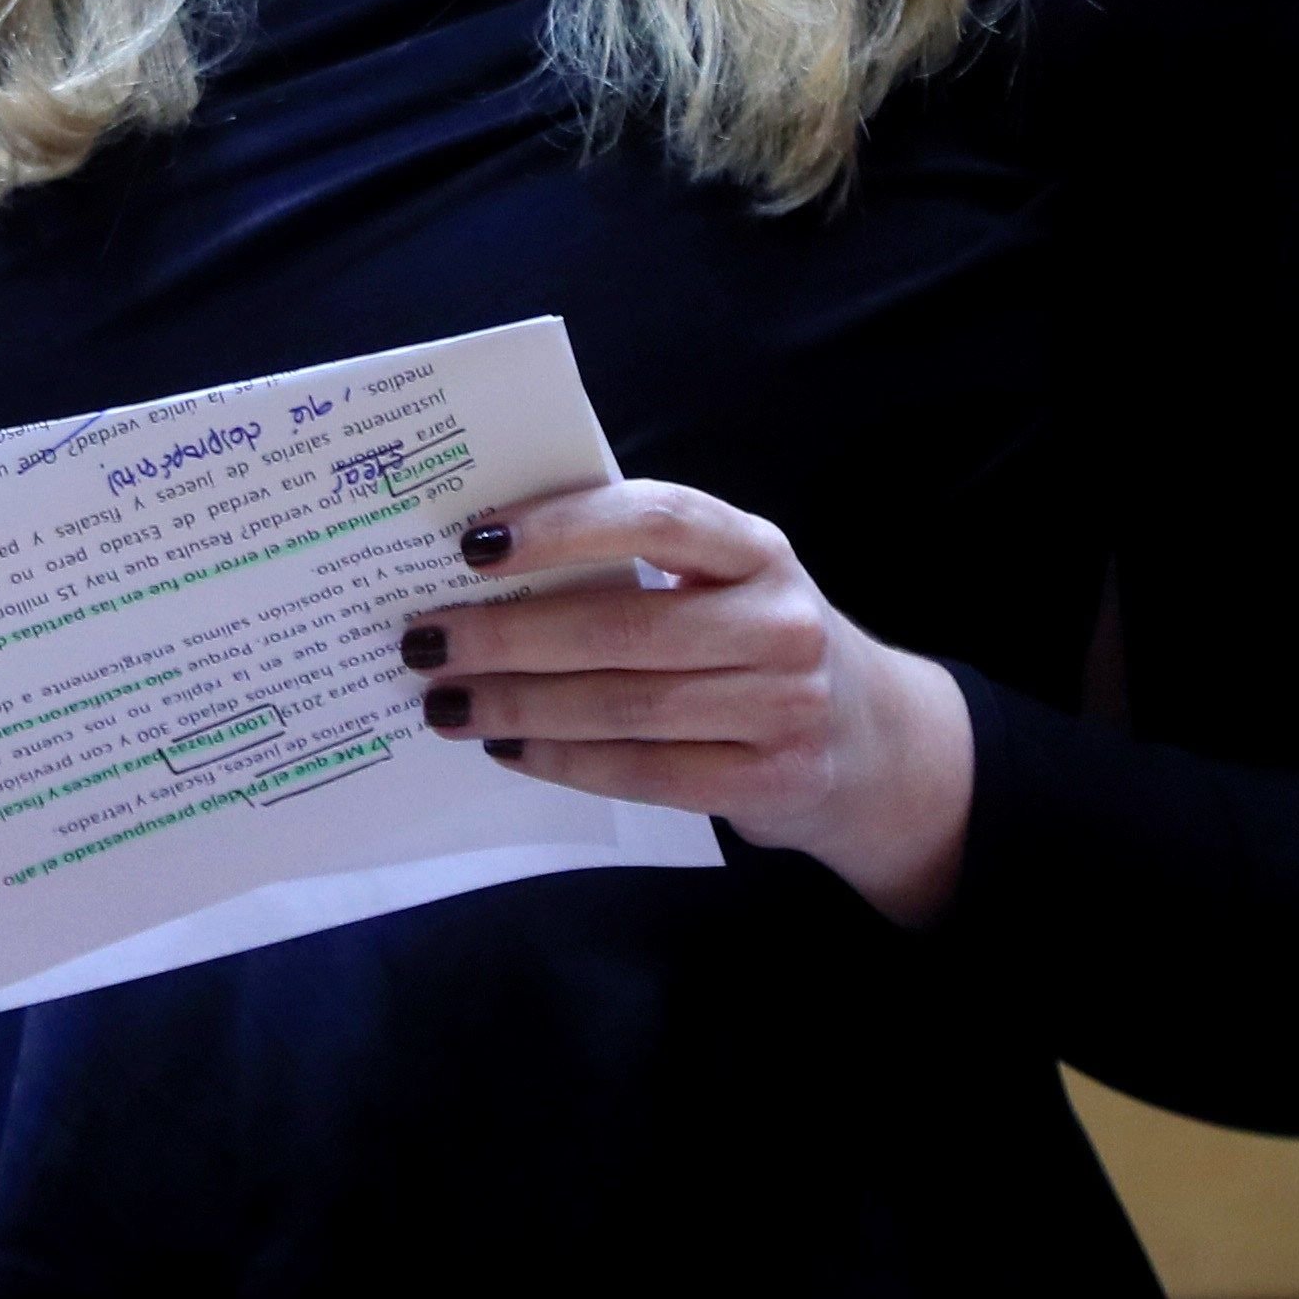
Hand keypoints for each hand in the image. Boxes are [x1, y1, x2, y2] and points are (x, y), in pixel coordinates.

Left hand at [403, 482, 975, 925]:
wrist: (873, 745)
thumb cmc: (754, 642)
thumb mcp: (723, 584)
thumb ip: (638, 565)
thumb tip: (486, 559)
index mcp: (757, 549)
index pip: (656, 518)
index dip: (562, 526)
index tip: (472, 543)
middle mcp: (781, 621)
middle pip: (621, 626)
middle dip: (507, 635)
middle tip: (425, 638)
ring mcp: (784, 706)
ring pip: (623, 705)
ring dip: (518, 704)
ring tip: (444, 700)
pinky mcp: (770, 780)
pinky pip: (643, 770)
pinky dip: (563, 760)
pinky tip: (508, 747)